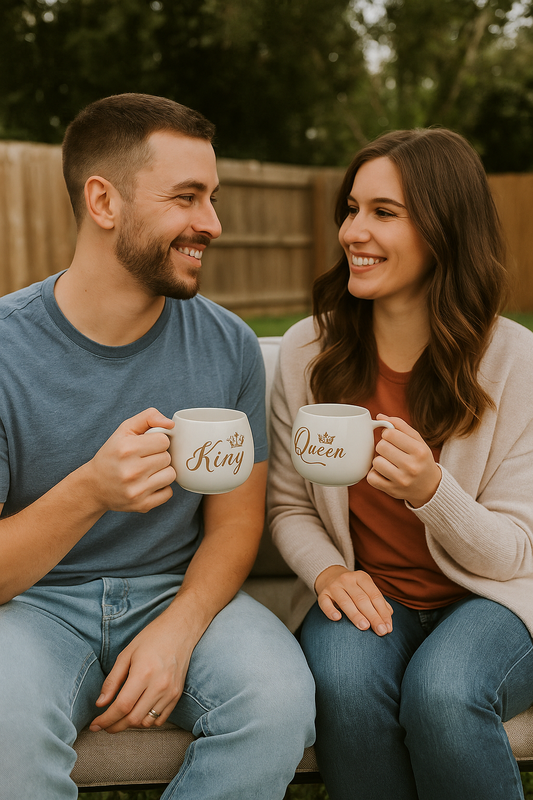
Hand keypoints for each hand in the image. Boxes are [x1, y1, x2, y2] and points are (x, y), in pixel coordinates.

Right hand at [85, 408, 175, 513]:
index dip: (157, 441)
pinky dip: (161, 488)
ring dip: (162, 472)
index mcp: (127, 449)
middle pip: (167, 458)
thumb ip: (148, 417)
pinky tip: (147, 484)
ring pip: (171, 475)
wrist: (94, 486)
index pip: (164, 440)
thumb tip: (171, 423)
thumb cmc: (113, 454)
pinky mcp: (141, 505)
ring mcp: (137, 490)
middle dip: (159, 456)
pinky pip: (168, 493)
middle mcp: (131, 471)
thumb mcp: (125, 429)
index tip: (146, 446)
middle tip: (144, 459)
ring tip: (147, 471)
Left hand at [89, 611, 192, 733]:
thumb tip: (100, 704)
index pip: (122, 707)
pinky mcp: (177, 695)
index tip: (95, 725)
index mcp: (143, 673)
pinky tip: (138, 713)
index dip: (106, 720)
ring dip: (130, 724)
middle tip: (104, 725)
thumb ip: (112, 680)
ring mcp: (170, 692)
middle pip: (133, 719)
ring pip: (146, 722)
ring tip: (120, 718)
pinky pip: (160, 719)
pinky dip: (146, 721)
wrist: (180, 630)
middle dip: (115, 726)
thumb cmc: (151, 638)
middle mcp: (159, 686)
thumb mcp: (126, 654)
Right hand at [315, 565, 392, 634]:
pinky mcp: (322, 593)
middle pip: (362, 599)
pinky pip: (325, 603)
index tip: (388, 627)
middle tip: (381, 631)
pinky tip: (337, 618)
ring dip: (355, 615)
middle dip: (373, 616)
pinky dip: (330, 610)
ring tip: (364, 627)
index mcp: (362, 577)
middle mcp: (348, 579)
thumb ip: (378, 601)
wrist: (329, 576)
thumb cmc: (353, 588)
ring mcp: (334, 586)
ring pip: (345, 602)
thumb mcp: (366, 589)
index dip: (382, 612)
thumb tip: (389, 615)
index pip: (375, 596)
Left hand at [367, 415, 440, 507]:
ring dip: (379, 461)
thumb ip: (400, 425)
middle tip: (390, 451)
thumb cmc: (421, 459)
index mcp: (419, 451)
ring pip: (375, 462)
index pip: (389, 434)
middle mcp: (412, 466)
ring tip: (389, 463)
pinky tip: (384, 473)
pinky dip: (374, 474)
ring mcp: (401, 480)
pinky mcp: (392, 491)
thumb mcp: (417, 441)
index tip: (392, 439)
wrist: (430, 487)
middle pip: (381, 447)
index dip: (387, 434)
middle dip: (383, 446)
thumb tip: (379, 416)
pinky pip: (371, 478)